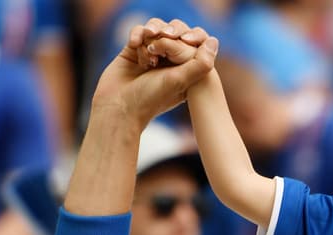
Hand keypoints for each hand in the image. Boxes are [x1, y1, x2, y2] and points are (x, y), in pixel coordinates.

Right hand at [91, 17, 217, 130]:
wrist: (117, 107)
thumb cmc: (150, 99)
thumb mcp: (179, 81)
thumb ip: (200, 63)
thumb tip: (214, 41)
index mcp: (185, 69)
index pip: (192, 41)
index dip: (187, 37)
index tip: (181, 41)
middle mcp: (170, 61)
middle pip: (175, 31)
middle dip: (167, 35)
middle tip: (158, 49)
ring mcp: (151, 55)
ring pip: (157, 28)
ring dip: (152, 35)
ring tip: (148, 53)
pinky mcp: (134, 50)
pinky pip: (139, 31)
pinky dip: (138, 35)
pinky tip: (134, 46)